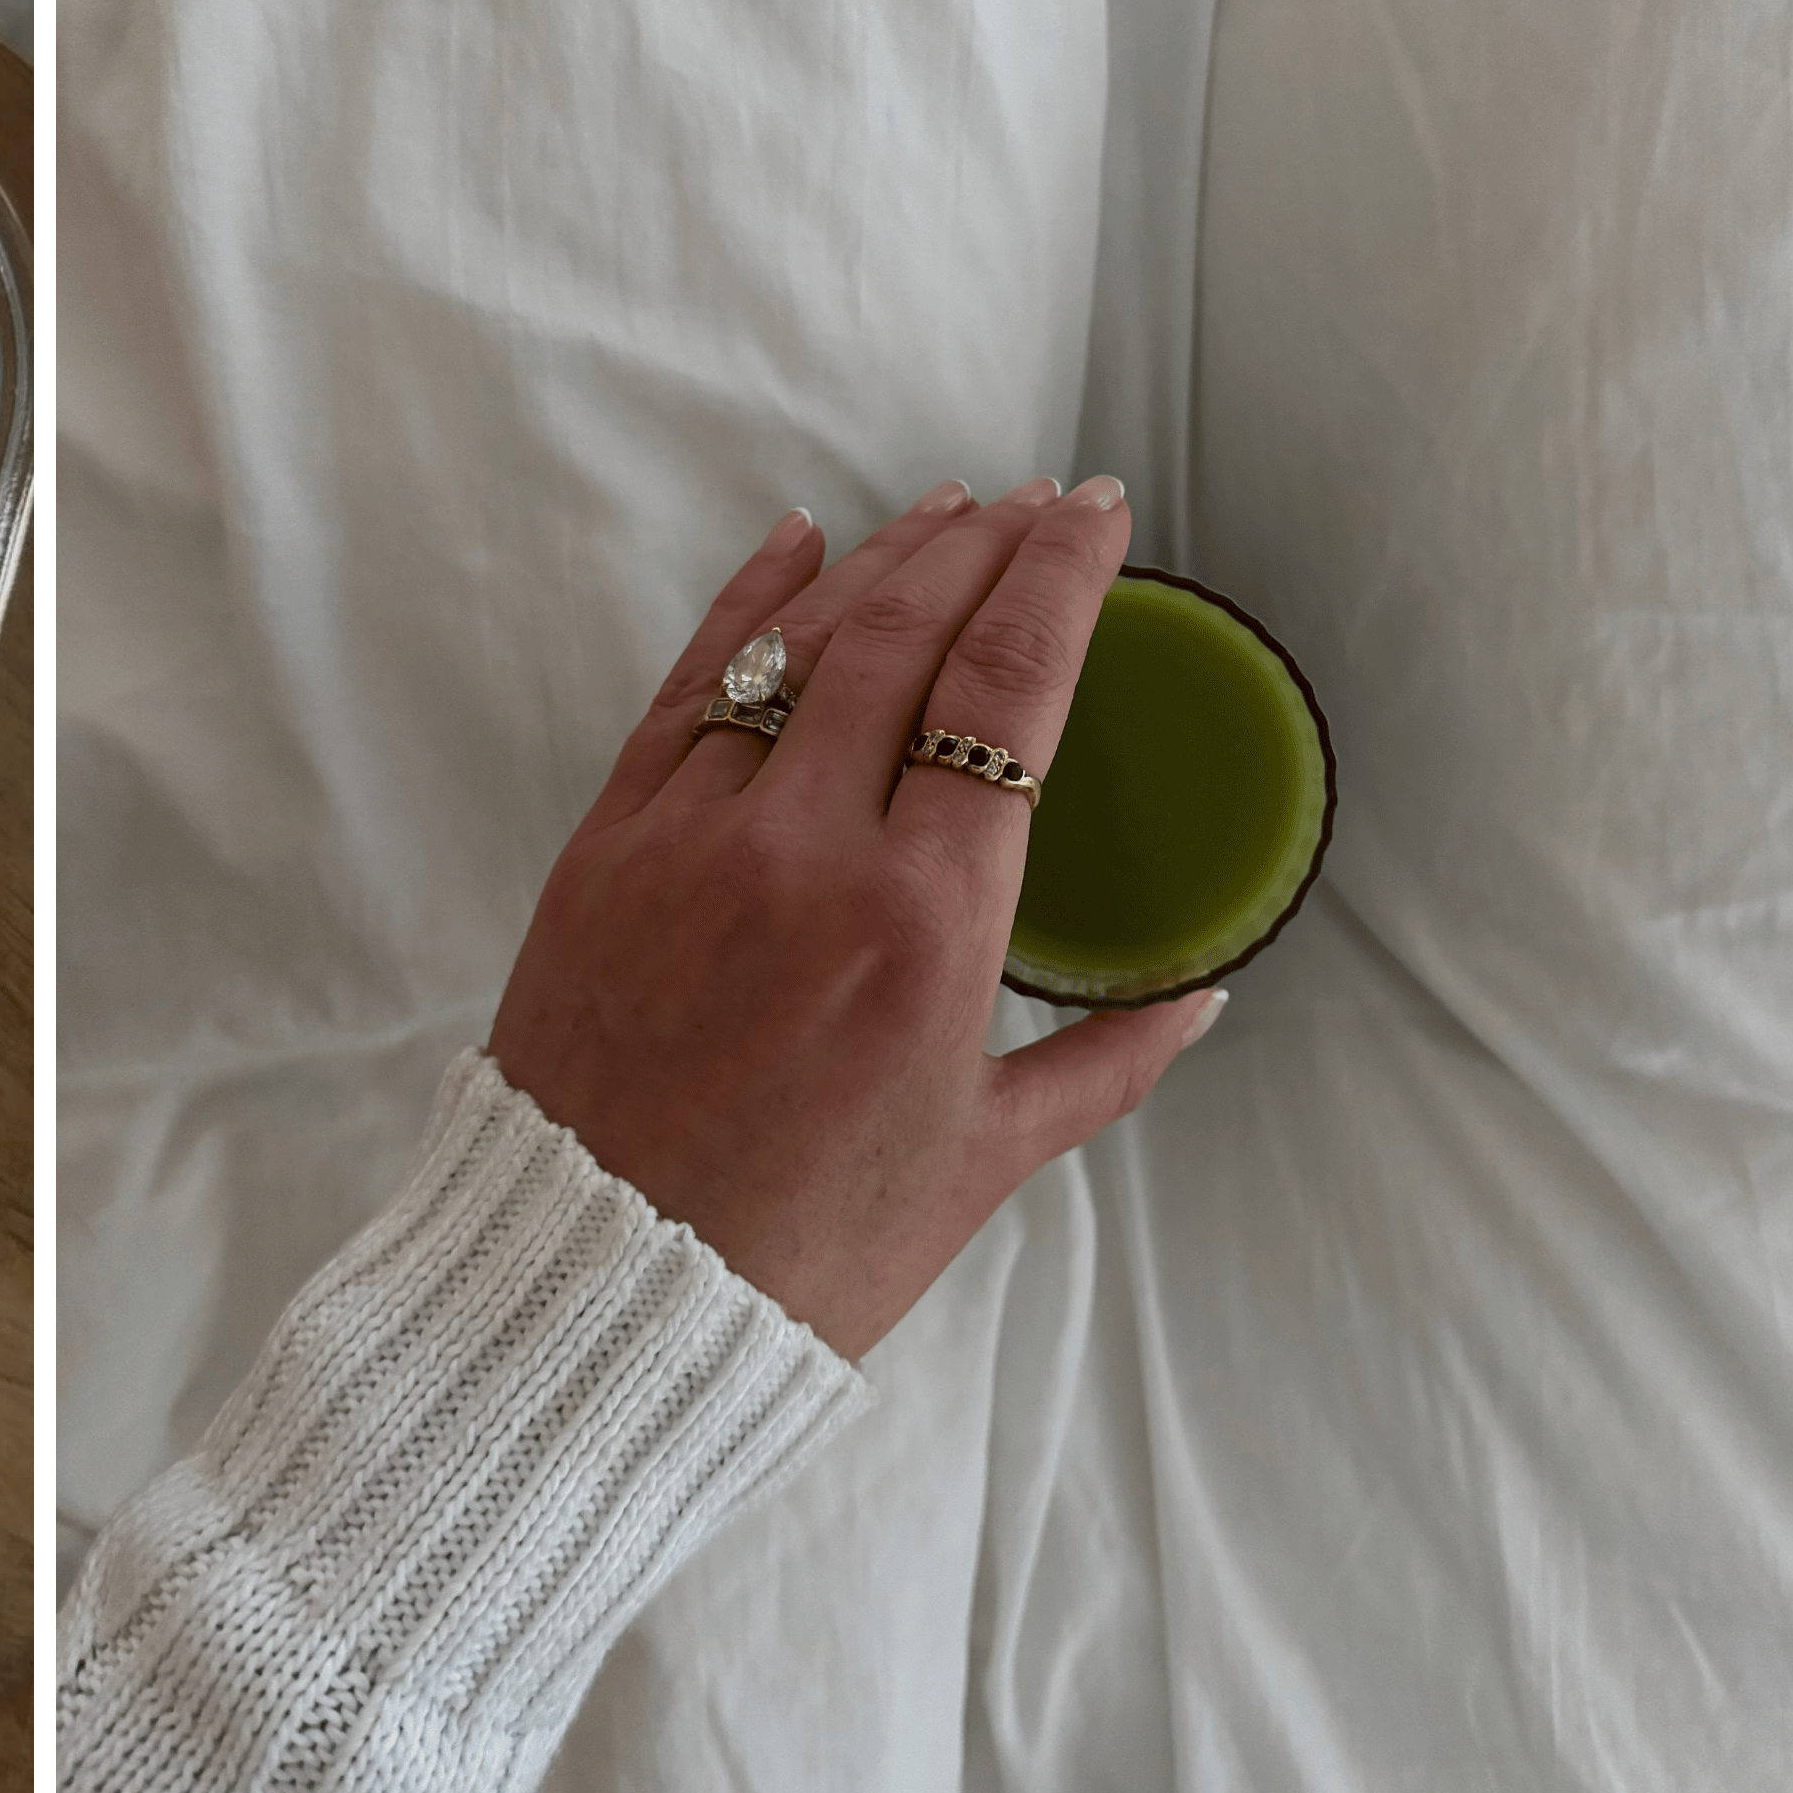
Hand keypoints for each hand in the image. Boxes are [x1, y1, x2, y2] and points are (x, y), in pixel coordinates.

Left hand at [485, 475, 1222, 1360]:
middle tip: (1032, 503)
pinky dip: (742, 609)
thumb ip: (1103, 1062)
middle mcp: (805, 854)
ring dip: (876, 566)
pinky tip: (792, 551)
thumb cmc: (799, 1247)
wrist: (592, 1290)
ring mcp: (690, 840)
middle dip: (979, 547)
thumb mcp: (982, 1161)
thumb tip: (1200, 999)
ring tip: (938, 516)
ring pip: (793, 648)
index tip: (1094, 516)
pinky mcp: (603, 850)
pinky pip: (685, 692)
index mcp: (923, 923)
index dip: (1058, 579)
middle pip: (904, 636)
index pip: (1009, 690)